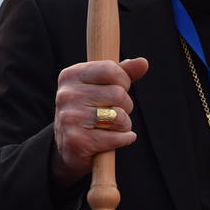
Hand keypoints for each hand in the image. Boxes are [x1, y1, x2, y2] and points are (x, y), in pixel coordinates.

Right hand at [51, 57, 148, 186]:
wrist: (68, 147)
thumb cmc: (89, 111)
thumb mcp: (102, 86)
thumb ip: (123, 73)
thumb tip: (143, 62)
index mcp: (71, 75)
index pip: (110, 69)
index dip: (123, 80)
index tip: (119, 89)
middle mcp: (67, 95)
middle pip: (118, 94)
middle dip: (125, 105)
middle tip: (114, 112)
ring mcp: (70, 119)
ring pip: (119, 117)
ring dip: (124, 124)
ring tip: (113, 126)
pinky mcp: (77, 142)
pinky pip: (116, 138)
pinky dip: (124, 139)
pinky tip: (116, 139)